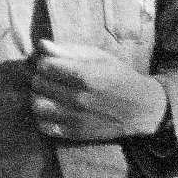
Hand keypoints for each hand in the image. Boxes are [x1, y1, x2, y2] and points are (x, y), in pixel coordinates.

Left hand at [31, 40, 168, 141]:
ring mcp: (75, 118)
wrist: (140, 107)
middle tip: (51, 78)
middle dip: (42, 77)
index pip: (44, 66)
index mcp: (84, 75)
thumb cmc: (118, 76)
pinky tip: (52, 110)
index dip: (45, 62)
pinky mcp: (75, 133)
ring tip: (48, 94)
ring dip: (39, 97)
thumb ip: (69, 50)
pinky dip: (42, 117)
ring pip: (36, 106)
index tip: (53, 64)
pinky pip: (44, 126)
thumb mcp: (99, 57)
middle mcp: (78, 98)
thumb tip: (41, 44)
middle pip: (38, 84)